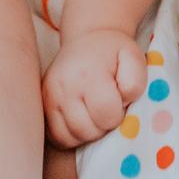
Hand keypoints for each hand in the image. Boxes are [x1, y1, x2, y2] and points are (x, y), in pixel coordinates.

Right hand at [42, 28, 146, 148]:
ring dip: (86, 134)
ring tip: (95, 115)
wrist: (86, 40)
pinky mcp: (43, 105)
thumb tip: (122, 103)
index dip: (118, 115)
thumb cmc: (112, 52)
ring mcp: (49, 96)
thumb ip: (134, 82)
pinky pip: (56, 137)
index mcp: (88, 73)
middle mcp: (64, 86)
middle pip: (86, 130)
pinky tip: (82, 120)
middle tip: (108, 110)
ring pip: (68, 138)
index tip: (119, 102)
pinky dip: (71, 136)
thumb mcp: (132, 58)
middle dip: (102, 127)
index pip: (106, 114)